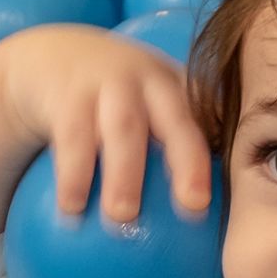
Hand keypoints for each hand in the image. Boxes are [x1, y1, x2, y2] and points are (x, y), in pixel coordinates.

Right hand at [0, 25, 212, 224]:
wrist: (51, 57)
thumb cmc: (111, 101)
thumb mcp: (146, 107)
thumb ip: (173, 146)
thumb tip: (202, 220)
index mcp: (177, 89)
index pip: (210, 119)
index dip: (224, 149)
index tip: (225, 193)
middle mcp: (149, 81)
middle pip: (176, 121)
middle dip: (188, 161)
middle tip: (193, 205)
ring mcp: (108, 84)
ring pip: (123, 130)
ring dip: (124, 173)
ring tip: (122, 217)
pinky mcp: (68, 95)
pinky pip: (72, 140)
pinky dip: (73, 176)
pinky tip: (72, 211)